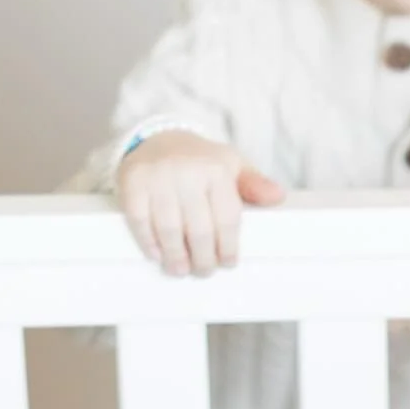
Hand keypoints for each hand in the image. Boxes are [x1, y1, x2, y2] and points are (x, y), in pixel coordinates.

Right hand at [116, 131, 283, 277]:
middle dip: (203, 258)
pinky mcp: (132, 183)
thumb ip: (253, 184)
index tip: (227, 263)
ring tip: (181, 269)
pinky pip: (140, 221)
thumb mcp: (231, 166)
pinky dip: (149, 243)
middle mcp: (187, 171)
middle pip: (199, 230)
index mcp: (216, 169)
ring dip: (176, 257)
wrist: (157, 139)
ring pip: (169, 230)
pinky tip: (158, 255)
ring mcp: (157, 177)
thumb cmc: (199, 161)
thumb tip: (277, 196)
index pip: (227, 218)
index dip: (227, 247)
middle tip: (204, 270)